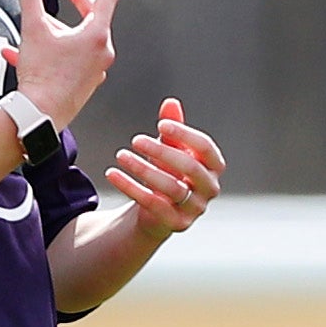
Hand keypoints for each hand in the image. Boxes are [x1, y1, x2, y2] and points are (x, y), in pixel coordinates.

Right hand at [3, 0, 117, 124]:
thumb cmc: (43, 77)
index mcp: (96, 36)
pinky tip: (25, 54)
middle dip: (79, 0)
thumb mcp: (33, 28)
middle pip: (94, 17)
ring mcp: (94, 70)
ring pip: (78, 40)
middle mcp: (101, 53)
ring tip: (38, 25)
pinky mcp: (84, 84)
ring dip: (59, 29)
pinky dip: (53, 51)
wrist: (39, 116)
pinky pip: (70, 59)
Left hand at [103, 103, 221, 233]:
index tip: (159, 124)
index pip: (205, 147)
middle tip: (136, 140)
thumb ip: (173, 127)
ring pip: (171, 187)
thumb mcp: (169, 147)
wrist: (157, 211)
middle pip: (190, 168)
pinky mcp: (177, 224)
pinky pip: (153, 204)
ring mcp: (195, 208)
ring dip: (143, 169)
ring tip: (121, 155)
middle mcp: (210, 188)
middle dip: (161, 151)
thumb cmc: (168, 172)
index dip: (184, 134)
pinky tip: (112, 173)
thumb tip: (171, 103)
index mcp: (214, 166)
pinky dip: (131, 187)